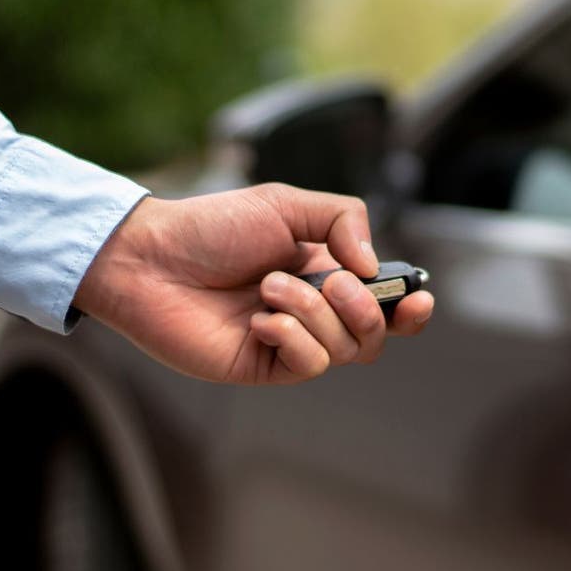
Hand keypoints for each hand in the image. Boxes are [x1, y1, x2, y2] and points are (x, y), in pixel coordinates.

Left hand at [72, 183, 433, 383]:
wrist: (151, 257)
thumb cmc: (212, 227)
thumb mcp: (286, 204)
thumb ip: (343, 220)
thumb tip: (373, 265)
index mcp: (325, 272)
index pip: (383, 302)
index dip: (409, 308)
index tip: (419, 299)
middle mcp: (313, 311)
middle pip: (374, 334)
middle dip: (363, 308)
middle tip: (330, 282)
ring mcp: (290, 342)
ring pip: (343, 349)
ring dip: (313, 313)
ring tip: (268, 288)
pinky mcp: (264, 366)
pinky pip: (309, 365)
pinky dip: (293, 338)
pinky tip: (260, 320)